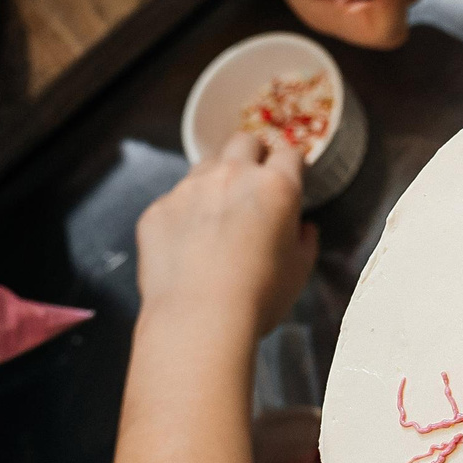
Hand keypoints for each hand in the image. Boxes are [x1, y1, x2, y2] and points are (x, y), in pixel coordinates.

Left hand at [134, 132, 316, 327]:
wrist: (198, 320)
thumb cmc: (257, 299)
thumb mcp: (299, 271)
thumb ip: (305, 240)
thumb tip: (303, 229)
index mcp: (276, 187)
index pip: (289, 154)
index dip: (291, 166)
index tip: (290, 178)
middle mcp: (231, 176)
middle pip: (244, 142)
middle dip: (252, 155)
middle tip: (253, 183)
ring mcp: (189, 189)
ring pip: (206, 166)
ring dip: (216, 179)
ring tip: (217, 215)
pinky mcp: (158, 209)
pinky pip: (174, 200)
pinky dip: (184, 214)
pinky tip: (188, 245)